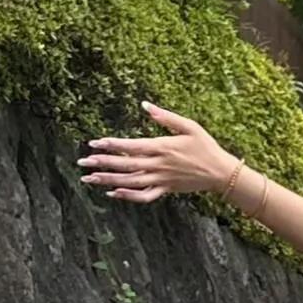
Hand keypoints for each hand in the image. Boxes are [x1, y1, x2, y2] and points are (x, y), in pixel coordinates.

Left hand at [79, 103, 244, 206]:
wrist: (220, 172)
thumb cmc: (205, 146)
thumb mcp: (189, 125)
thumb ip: (165, 117)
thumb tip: (145, 106)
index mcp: (162, 147)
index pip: (131, 146)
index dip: (111, 145)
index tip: (94, 143)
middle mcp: (159, 165)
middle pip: (125, 165)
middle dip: (102, 163)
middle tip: (82, 162)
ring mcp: (161, 180)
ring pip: (129, 182)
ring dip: (107, 180)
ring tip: (89, 179)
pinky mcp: (165, 190)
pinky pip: (144, 196)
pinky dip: (127, 196)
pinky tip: (112, 193)